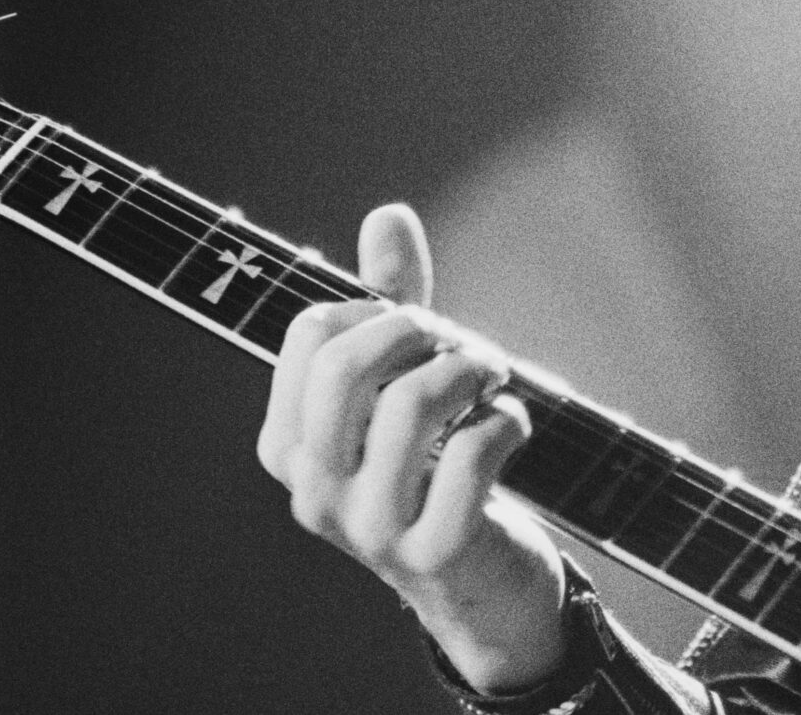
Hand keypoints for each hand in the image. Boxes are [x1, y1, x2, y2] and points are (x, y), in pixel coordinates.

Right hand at [258, 203, 570, 692]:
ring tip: (494, 382)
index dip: (376, 308)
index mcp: (289, 444)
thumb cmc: (435, 469)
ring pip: (413, 402)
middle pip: (349, 362)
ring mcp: (370, 529)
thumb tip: (388, 214)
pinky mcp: (436, 553)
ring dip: (472, 371)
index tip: (418, 329)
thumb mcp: (406, 381)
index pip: (312, 332)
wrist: (481, 586)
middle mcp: (314, 490)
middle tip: (463, 347)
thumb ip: (393, 302)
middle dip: (421, 330)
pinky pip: (472, 455)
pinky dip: (505, 423)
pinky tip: (510, 429)